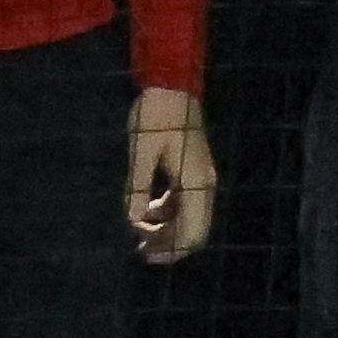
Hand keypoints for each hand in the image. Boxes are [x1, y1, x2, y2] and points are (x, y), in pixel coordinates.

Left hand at [128, 90, 217, 264]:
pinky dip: (169, 212)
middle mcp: (204, 185)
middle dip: (170, 243)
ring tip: (141, 234)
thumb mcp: (141, 150)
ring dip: (168, 229)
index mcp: (195, 183)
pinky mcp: (194, 170)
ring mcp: (202, 177)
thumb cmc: (156, 114)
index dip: (171, 248)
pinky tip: (148, 211)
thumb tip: (133, 220)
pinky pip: (186, 202)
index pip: (191, 231)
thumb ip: (138, 187)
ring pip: (190, 217)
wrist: (172, 83)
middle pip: (194, 230)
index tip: (147, 254)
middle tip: (142, 250)